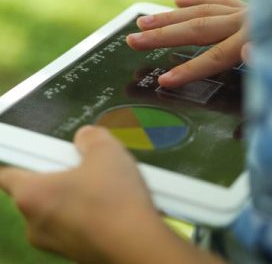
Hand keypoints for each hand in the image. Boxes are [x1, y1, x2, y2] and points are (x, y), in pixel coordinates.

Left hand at [0, 126, 157, 263]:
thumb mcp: (106, 150)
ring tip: (105, 188)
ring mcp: (56, 244)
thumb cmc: (114, 195)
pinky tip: (112, 208)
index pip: (7, 176)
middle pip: (38, 192)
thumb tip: (84, 136)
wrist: (140, 246)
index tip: (44, 156)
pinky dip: (87, 214)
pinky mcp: (77, 255)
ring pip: (59, 210)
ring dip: (76, 196)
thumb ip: (90, 136)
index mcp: (32, 195)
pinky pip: (75, 226)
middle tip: (87, 168)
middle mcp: (35, 224)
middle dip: (60, 177)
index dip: (23, 161)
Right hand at [127, 0, 247, 87]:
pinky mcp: (246, 7)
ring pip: (201, 11)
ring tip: (144, 23)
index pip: (214, 57)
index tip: (163, 81)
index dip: (187, 70)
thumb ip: (267, 61)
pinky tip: (178, 0)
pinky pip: (217, 0)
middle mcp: (246, 21)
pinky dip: (196, 0)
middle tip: (135, 41)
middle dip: (162, 36)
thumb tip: (248, 52)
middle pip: (197, 28)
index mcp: (256, 38)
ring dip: (170, 18)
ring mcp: (245, 11)